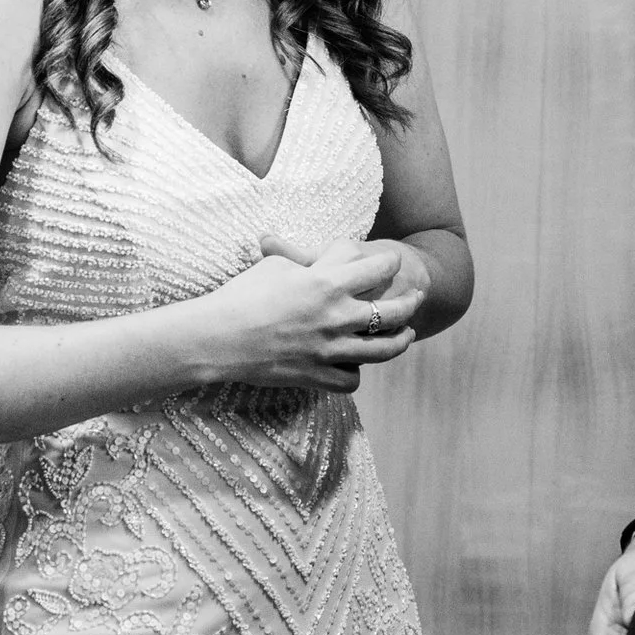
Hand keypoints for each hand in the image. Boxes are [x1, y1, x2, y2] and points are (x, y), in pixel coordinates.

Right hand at [201, 236, 421, 391]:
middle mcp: (337, 316)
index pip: (378, 267)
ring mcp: (330, 350)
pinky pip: (352, 378)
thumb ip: (309, 259)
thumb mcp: (278, 265)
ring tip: (407, 333)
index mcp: (327, 282)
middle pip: (394, 310)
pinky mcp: (317, 376)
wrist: (217, 338)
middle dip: (411, 301)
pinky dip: (355, 370)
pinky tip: (354, 361)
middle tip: (417, 296)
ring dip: (401, 339)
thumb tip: (326, 256)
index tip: (391, 261)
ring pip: (385, 349)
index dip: (389, 262)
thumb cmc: (243, 295)